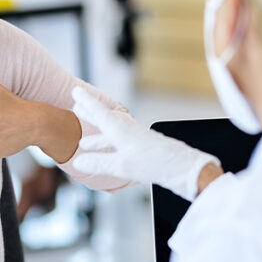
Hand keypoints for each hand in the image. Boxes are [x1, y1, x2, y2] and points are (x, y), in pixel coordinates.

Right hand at [70, 87, 221, 200]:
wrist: (185, 169)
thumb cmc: (156, 164)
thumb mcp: (122, 166)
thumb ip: (99, 163)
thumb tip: (79, 161)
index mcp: (121, 130)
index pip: (99, 112)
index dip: (86, 102)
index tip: (76, 91)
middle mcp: (128, 131)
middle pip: (105, 120)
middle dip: (90, 115)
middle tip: (76, 108)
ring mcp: (137, 140)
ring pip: (112, 134)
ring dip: (97, 136)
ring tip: (84, 142)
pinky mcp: (144, 150)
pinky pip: (120, 144)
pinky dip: (109, 146)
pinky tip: (109, 155)